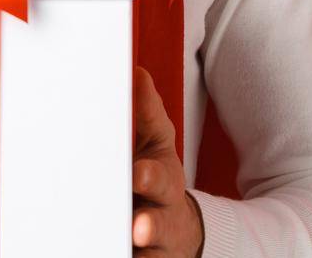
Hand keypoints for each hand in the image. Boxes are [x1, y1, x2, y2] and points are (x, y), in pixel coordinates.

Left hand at [132, 66, 203, 257]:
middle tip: (138, 226)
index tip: (137, 173)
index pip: (156, 175)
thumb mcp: (155, 144)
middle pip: (157, 222)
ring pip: (151, 253)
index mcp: (160, 180)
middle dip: (149, 224)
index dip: (147, 176)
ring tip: (133, 245)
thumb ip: (147, 113)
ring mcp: (155, 246)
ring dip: (144, 252)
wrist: (178, 228)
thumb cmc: (157, 179)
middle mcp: (160, 215)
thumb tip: (137, 73)